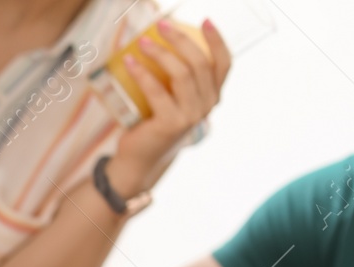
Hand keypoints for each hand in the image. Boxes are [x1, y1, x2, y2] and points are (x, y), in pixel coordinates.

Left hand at [108, 19, 231, 192]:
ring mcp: (191, 115)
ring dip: (160, 53)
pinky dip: (142, 73)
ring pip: (181, 74)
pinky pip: (157, 90)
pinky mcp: (171, 123)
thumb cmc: (154, 122)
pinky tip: (129, 62)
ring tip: (141, 42)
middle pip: (199, 63)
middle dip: (180, 39)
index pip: (224, 63)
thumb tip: (160, 41)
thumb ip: (177, 79)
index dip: (217, 40)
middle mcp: (207, 105)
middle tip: (161, 26)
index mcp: (212, 96)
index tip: (205, 20)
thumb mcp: (173, 98)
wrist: (140, 159)